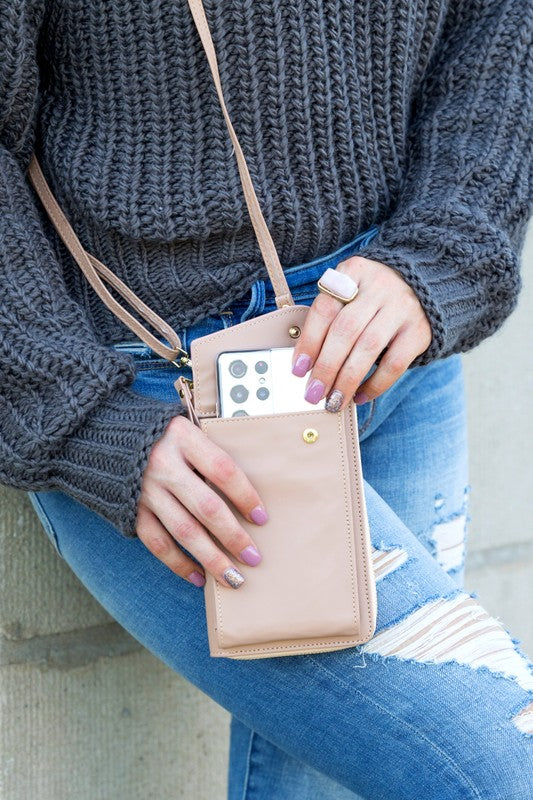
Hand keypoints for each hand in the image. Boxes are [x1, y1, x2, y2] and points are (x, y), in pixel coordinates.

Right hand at [135, 415, 268, 588]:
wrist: (104, 432)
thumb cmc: (158, 434)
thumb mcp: (186, 431)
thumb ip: (208, 456)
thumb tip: (243, 497)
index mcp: (183, 438)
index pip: (222, 470)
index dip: (245, 496)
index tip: (261, 518)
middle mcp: (164, 464)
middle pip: (206, 507)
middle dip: (233, 536)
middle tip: (253, 557)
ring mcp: (145, 489)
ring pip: (184, 531)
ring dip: (211, 558)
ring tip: (233, 578)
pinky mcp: (131, 509)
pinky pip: (157, 542)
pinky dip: (178, 563)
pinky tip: (199, 577)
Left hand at [291, 255, 431, 411]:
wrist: (424, 285)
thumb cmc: (372, 296)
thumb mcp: (350, 292)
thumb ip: (330, 318)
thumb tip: (305, 365)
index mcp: (353, 272)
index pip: (325, 308)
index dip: (309, 341)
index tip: (297, 370)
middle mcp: (379, 286)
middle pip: (345, 330)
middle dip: (325, 367)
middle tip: (313, 393)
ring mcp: (402, 307)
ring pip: (368, 349)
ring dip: (346, 380)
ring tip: (333, 401)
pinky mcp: (419, 330)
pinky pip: (394, 364)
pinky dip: (374, 385)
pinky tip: (359, 396)